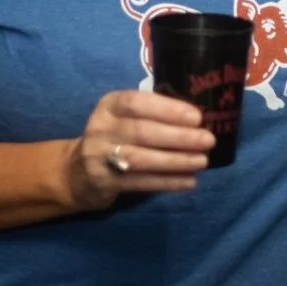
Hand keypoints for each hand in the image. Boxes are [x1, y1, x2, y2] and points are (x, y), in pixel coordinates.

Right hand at [64, 90, 214, 211]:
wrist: (79, 172)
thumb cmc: (115, 137)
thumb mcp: (124, 117)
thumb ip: (151, 114)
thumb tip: (196, 119)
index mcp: (109, 105)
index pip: (137, 103)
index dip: (167, 109)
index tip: (196, 117)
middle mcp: (100, 128)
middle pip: (141, 132)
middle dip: (179, 136)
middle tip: (208, 140)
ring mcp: (99, 156)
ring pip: (141, 159)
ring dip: (175, 161)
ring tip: (202, 161)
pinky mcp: (104, 181)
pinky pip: (140, 182)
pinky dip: (168, 182)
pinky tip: (189, 181)